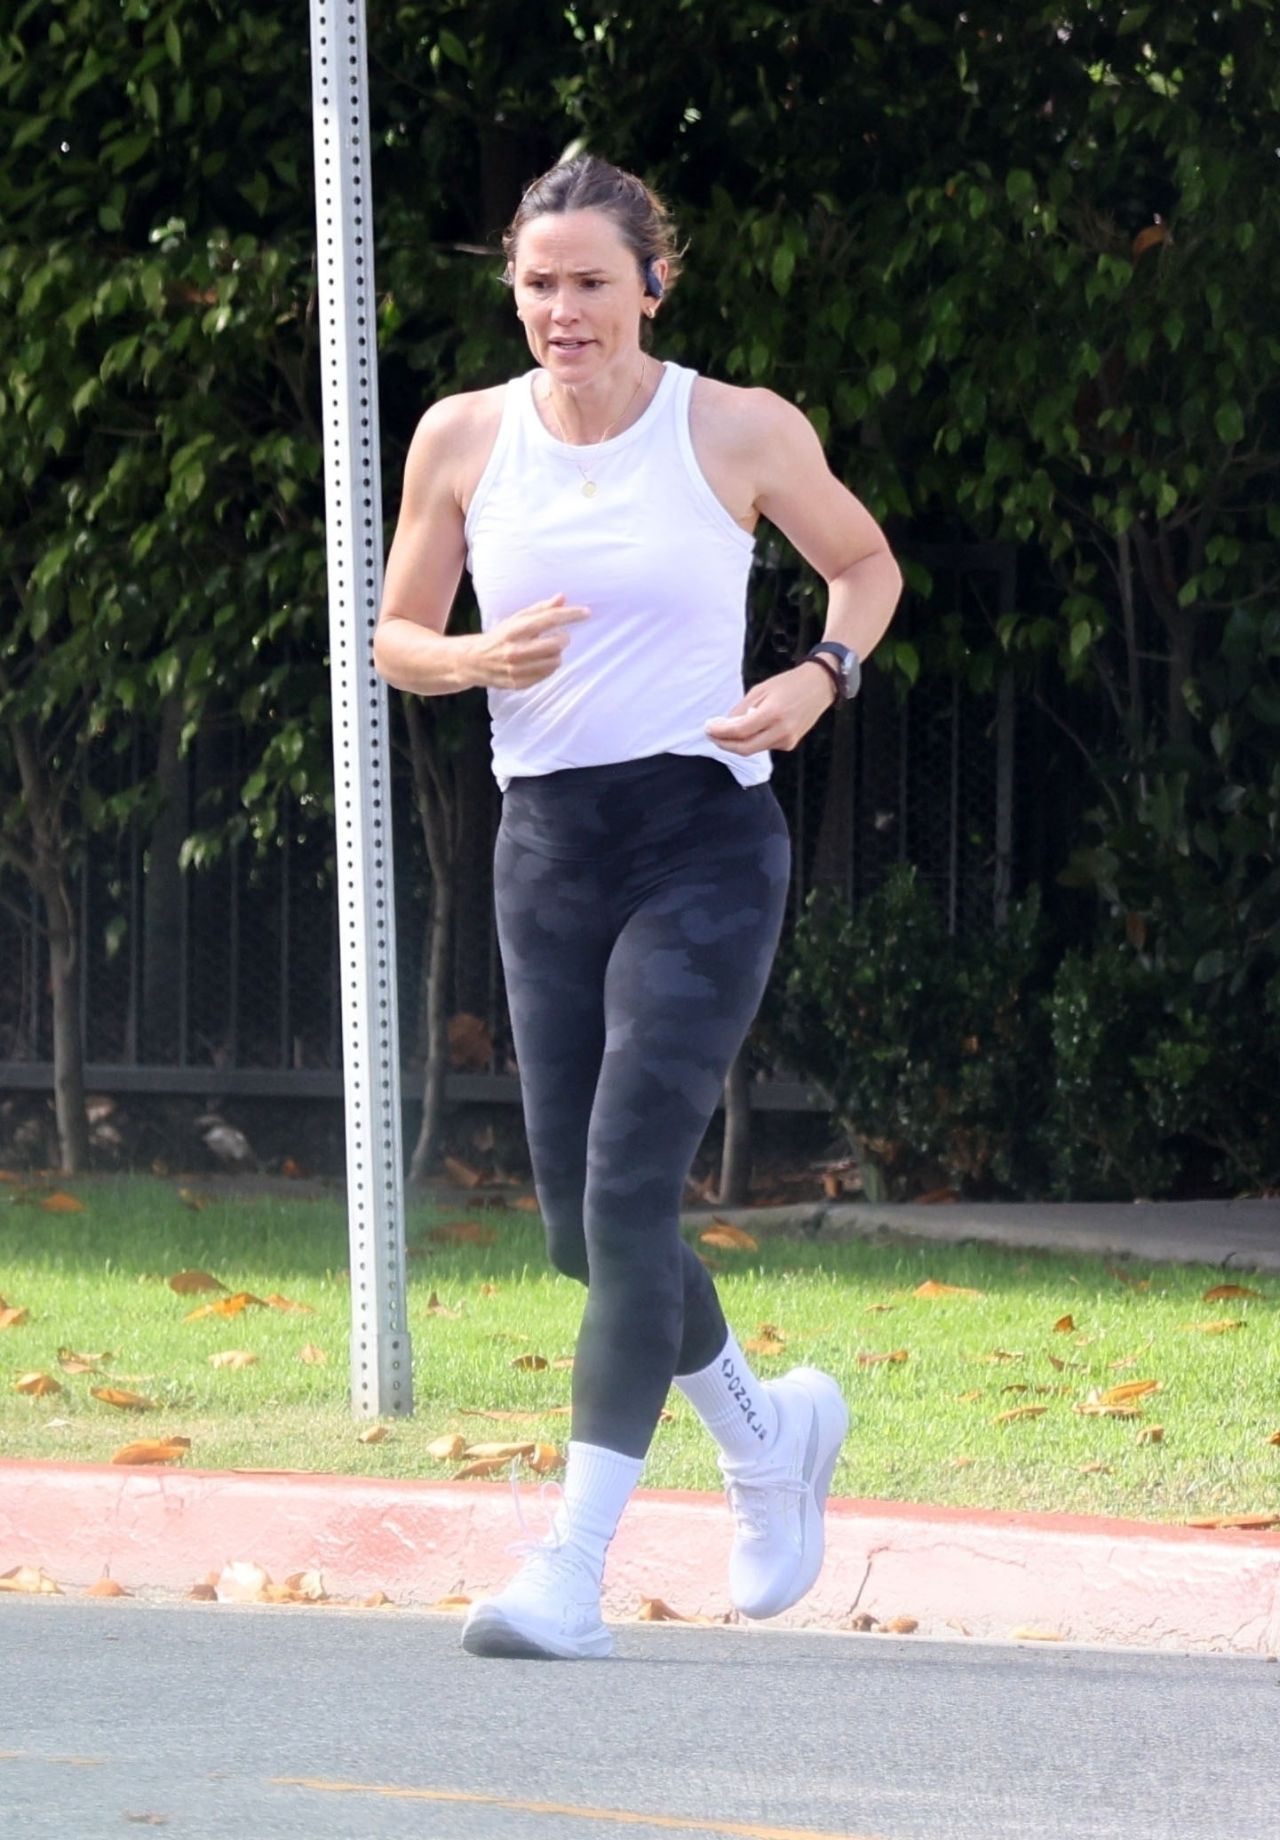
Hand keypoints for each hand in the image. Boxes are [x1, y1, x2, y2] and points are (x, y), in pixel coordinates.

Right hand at [471, 594, 589, 688]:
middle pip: (556, 644)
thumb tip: (562, 598)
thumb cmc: (499, 636)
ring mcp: (516, 669)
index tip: (586, 613)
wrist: (473, 661)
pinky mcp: (518, 683)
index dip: (570, 615)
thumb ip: (540, 609)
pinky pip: (546, 674)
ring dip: (556, 654)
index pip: (549, 619)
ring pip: (554, 662)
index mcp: (514, 630)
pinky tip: (540, 662)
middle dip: (563, 638)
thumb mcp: (516, 619)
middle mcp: (515, 650)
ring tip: (548, 650)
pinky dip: (548, 666)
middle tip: (561, 636)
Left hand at [704, 662, 835, 754]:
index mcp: (773, 713)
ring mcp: (788, 739)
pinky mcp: (790, 744)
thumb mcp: (761, 689)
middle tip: (712, 735)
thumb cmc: (790, 683)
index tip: (708, 728)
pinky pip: (765, 746)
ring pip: (754, 749)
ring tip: (726, 731)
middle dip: (725, 744)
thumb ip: (742, 709)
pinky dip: (753, 740)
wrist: (819, 687)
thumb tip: (725, 724)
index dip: (720, 733)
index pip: (740, 731)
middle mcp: (782, 730)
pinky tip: (750, 730)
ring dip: (737, 743)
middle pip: (745, 748)